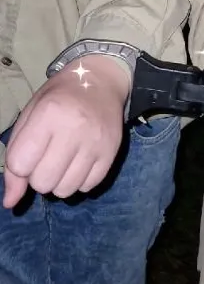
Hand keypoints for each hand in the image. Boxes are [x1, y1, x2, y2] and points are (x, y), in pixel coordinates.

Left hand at [3, 55, 129, 208]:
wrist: (100, 81)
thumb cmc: (59, 97)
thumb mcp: (30, 116)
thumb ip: (15, 158)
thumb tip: (10, 202)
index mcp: (48, 113)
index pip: (20, 164)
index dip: (19, 165)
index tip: (29, 151)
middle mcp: (74, 128)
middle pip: (43, 183)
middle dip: (39, 175)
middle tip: (47, 155)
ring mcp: (95, 142)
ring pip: (65, 191)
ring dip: (59, 181)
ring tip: (63, 159)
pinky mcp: (111, 153)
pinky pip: (87, 187)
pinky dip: (79, 180)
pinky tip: (80, 160)